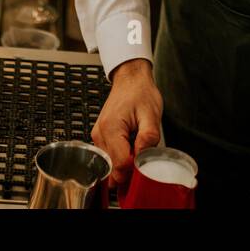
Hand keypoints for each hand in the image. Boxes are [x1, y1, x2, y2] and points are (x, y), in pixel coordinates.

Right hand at [91, 58, 162, 187]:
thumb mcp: (151, 113)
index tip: (146, 167)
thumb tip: (143, 158)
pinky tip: (131, 148)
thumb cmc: (140, 92)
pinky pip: (110, 156)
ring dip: (125, 164)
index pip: (120, 164)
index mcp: (111, 128)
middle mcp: (100, 134)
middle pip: (113, 168)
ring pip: (111, 164)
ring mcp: (98, 136)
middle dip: (129, 171)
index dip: (135, 171)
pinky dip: (121, 157)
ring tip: (138, 149)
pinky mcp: (100, 137)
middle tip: (144, 161)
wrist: (130, 79)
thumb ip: (148, 137)